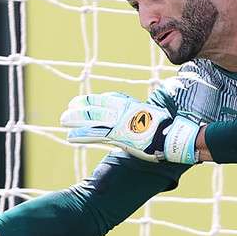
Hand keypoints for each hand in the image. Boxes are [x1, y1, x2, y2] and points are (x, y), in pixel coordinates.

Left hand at [61, 92, 199, 163]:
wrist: (172, 136)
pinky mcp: (117, 136)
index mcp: (131, 106)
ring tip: (63, 119)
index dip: (94, 100)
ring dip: (76, 119)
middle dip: (81, 108)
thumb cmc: (167, 129)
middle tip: (69, 108)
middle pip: (97, 107)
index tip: (84, 100)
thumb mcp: (155, 115)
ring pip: (92, 119)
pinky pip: (95, 135)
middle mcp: (122, 112)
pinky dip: (81, 135)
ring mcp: (119, 124)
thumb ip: (145, 114)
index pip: (109, 99)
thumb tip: (148, 114)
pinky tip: (70, 136)